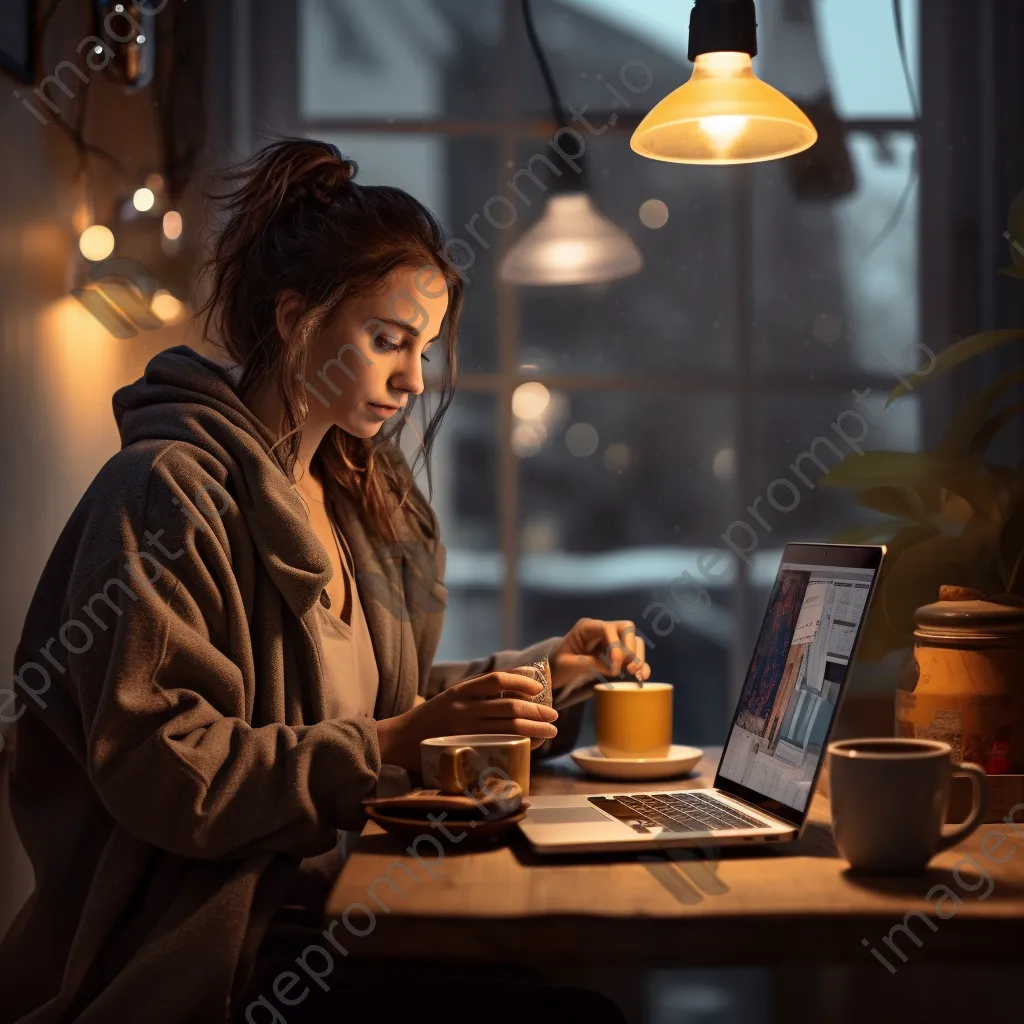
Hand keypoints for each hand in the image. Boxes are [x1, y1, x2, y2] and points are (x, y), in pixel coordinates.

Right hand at [376, 672, 558, 769]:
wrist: (398, 740)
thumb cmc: (429, 719)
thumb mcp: (450, 699)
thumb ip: (476, 695)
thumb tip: (515, 693)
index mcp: (461, 690)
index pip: (497, 679)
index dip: (522, 681)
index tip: (539, 687)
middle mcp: (463, 707)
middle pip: (509, 705)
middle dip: (537, 710)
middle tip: (553, 715)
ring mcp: (464, 730)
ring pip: (508, 727)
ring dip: (535, 728)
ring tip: (550, 731)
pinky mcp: (464, 748)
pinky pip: (498, 745)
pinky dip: (519, 744)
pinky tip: (531, 745)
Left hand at [549, 618, 650, 692]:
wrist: (556, 670)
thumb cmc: (558, 664)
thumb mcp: (568, 664)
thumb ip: (590, 664)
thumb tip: (615, 669)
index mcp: (587, 627)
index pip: (608, 628)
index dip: (616, 646)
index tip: (615, 667)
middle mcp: (602, 629)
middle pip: (626, 628)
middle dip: (631, 649)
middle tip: (628, 670)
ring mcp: (611, 639)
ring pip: (634, 639)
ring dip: (638, 656)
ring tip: (635, 675)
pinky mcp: (616, 651)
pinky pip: (633, 653)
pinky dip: (640, 663)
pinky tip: (642, 676)